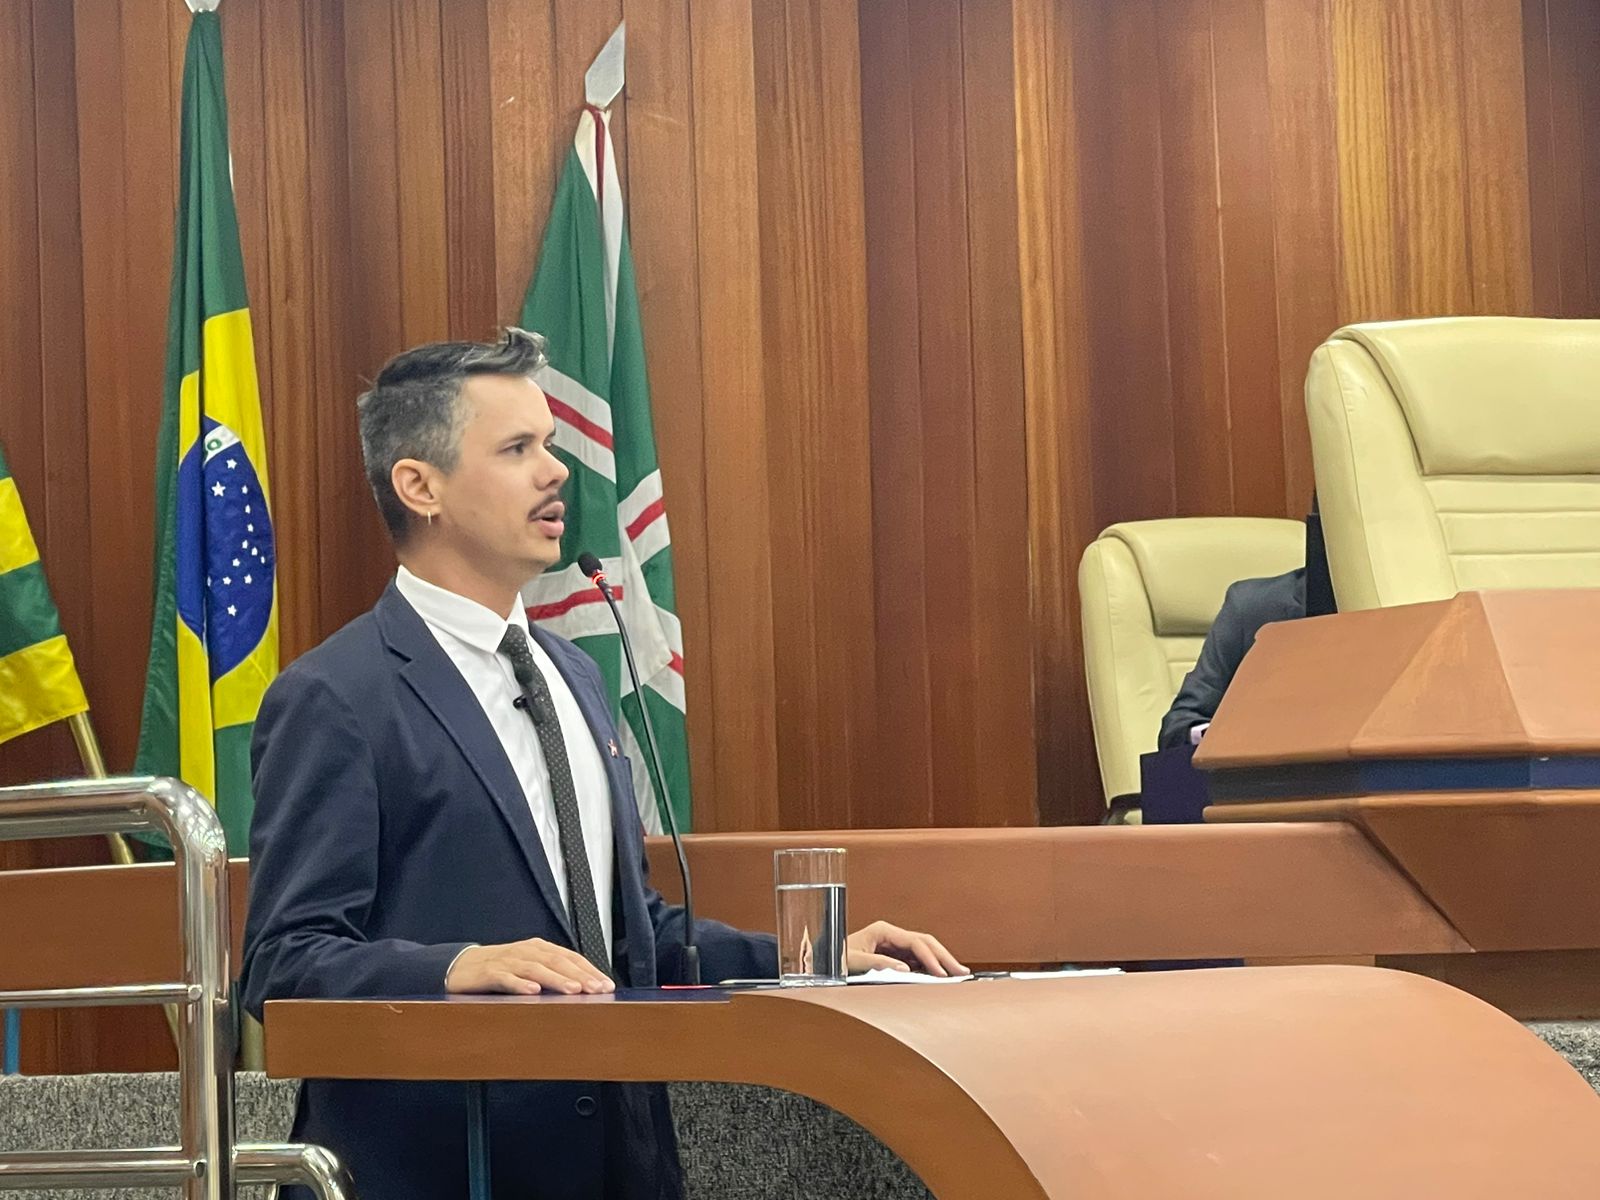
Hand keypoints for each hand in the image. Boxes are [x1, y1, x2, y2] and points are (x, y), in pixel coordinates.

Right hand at [445, 938, 613, 995]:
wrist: (460, 967)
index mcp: (539, 949)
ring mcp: (508, 961)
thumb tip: (582, 990)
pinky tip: (533, 992)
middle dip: (580, 975)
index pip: (570, 958)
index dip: (589, 970)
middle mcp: (526, 951)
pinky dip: (521, 984)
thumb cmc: (499, 970)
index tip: (606, 985)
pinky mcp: (489, 973)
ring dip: (557, 979)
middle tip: (598, 989)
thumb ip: (551, 975)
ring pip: (536, 969)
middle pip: (557, 961)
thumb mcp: (528, 969)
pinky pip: (507, 978)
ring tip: (573, 990)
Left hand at [845, 921, 967, 976]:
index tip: (941, 973)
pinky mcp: (894, 956)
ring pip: (925, 950)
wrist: (824, 960)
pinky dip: (931, 968)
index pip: (915, 942)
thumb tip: (905, 970)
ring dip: (941, 961)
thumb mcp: (852, 962)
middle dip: (944, 957)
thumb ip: (878, 964)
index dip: (931, 957)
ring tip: (958, 974)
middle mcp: (891, 935)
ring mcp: (894, 945)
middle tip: (961, 972)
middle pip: (925, 942)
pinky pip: (917, 960)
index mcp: (882, 930)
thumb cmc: (835, 958)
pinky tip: (942, 976)